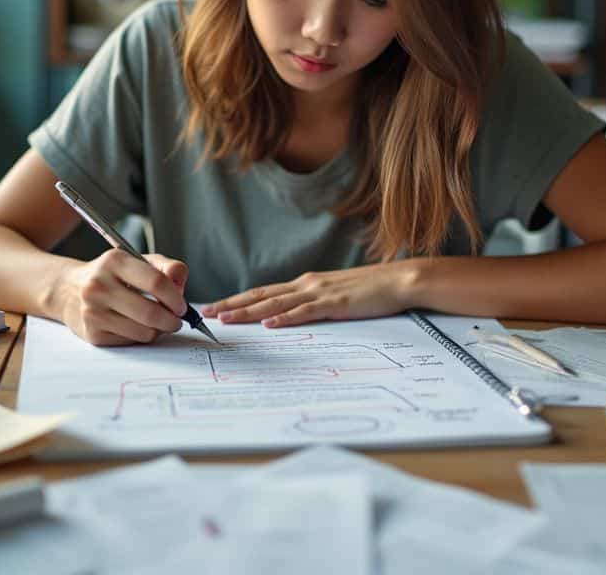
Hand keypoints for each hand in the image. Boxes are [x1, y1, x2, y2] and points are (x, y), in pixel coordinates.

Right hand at [57, 251, 188, 345]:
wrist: (69, 290)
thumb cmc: (112, 275)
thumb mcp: (138, 261)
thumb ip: (167, 268)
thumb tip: (180, 285)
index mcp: (114, 261)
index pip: (156, 283)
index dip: (176, 298)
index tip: (182, 306)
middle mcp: (99, 286)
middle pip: (151, 313)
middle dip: (172, 321)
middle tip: (176, 320)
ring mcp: (93, 312)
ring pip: (144, 332)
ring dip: (158, 330)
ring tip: (157, 322)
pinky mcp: (93, 334)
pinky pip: (131, 341)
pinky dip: (141, 336)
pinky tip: (136, 325)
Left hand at [201, 262, 416, 327]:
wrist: (399, 279)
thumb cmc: (371, 291)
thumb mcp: (337, 295)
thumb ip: (316, 304)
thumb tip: (295, 317)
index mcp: (307, 284)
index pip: (265, 292)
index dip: (239, 300)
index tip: (217, 307)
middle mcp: (307, 284)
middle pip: (262, 296)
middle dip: (233, 304)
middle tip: (207, 313)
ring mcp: (320, 293)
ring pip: (276, 304)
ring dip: (249, 312)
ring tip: (227, 319)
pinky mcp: (335, 303)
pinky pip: (305, 312)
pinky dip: (285, 319)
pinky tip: (269, 325)